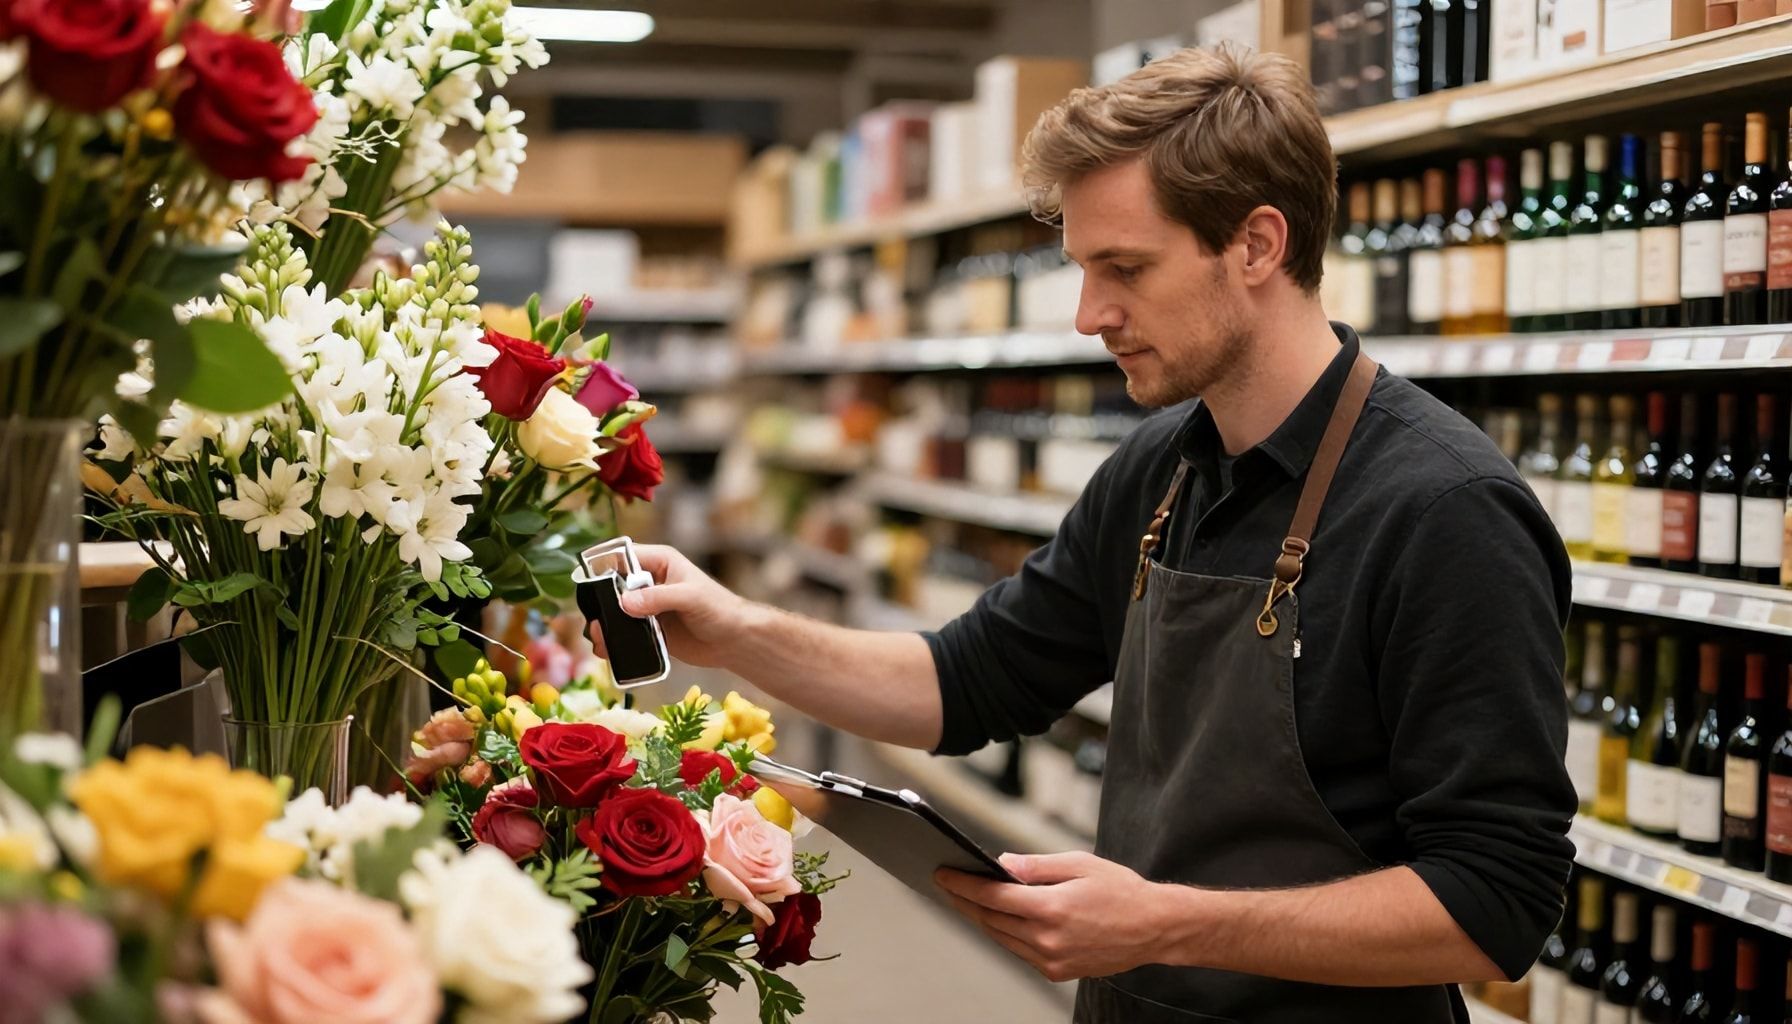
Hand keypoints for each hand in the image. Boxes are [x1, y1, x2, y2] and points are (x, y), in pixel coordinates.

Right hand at [587, 544, 756, 668]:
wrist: (734, 641)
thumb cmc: (720, 609)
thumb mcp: (690, 597)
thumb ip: (658, 598)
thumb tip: (624, 602)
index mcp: (658, 562)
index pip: (623, 557)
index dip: (604, 567)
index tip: (590, 585)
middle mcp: (648, 582)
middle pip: (613, 588)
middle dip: (601, 602)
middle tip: (595, 621)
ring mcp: (647, 607)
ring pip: (616, 613)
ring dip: (606, 625)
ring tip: (600, 640)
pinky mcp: (649, 630)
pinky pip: (625, 633)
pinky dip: (615, 642)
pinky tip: (608, 652)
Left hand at [935, 851, 1173, 982]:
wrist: (1154, 928)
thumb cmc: (1121, 891)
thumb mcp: (1079, 864)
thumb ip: (1037, 866)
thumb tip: (1001, 864)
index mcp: (1052, 908)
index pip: (992, 897)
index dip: (963, 884)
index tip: (943, 873)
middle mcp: (1048, 939)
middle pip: (991, 920)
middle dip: (966, 901)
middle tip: (948, 884)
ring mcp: (1052, 960)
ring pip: (1002, 938)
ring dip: (981, 919)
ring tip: (966, 900)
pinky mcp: (1058, 972)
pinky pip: (1020, 951)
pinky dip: (1005, 934)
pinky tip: (997, 919)